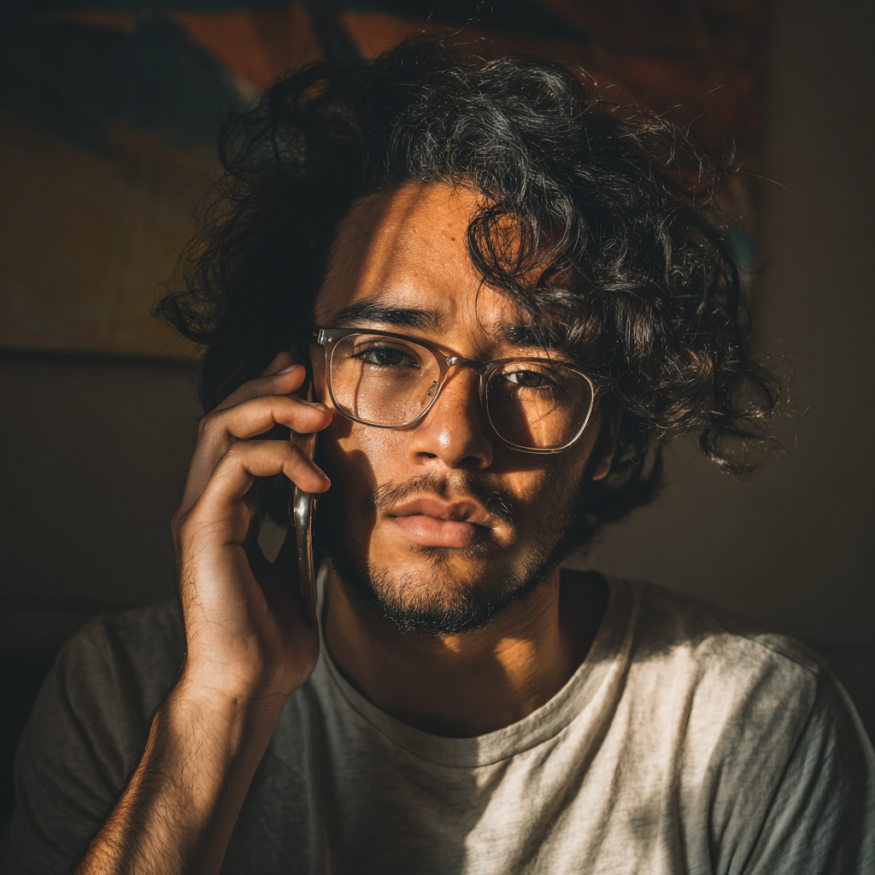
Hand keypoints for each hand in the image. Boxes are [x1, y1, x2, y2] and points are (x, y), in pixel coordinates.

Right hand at [171, 351, 331, 709]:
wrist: (249, 684)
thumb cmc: (271, 635)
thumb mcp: (297, 564)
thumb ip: (302, 524)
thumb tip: (326, 489)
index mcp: (225, 509)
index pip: (238, 435)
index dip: (266, 398)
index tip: (303, 378)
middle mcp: (205, 502)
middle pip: (222, 418)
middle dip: (265, 386)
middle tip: (302, 368)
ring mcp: (199, 513)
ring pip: (221, 429)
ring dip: (272, 408)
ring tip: (318, 413)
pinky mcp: (202, 527)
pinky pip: (237, 467)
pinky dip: (281, 458)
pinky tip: (317, 477)